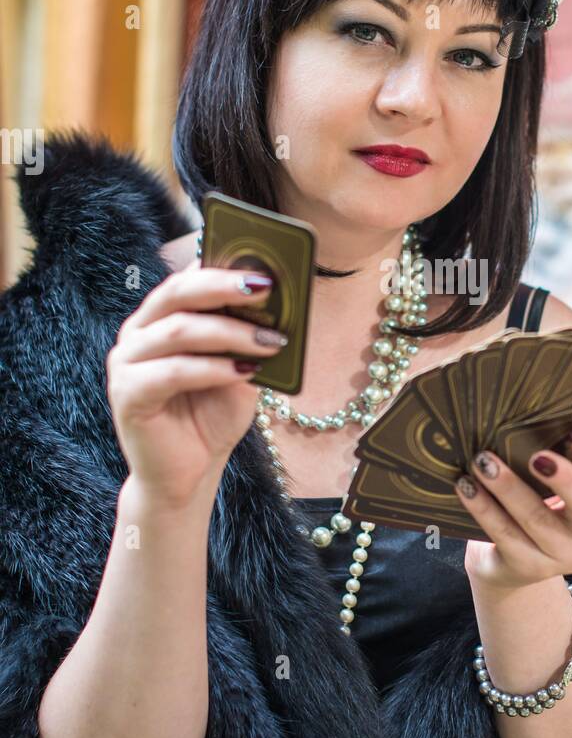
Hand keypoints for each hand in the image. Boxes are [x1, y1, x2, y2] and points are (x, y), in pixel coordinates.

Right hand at [106, 259, 286, 504]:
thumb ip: (248, 335)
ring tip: (271, 340)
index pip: (189, 276)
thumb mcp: (240, 367)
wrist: (189, 474)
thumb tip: (279, 301)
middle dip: (224, 285)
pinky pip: (173, 371)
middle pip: (177, 292)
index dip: (224, 265)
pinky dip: (213, 368)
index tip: (265, 263)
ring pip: (179, 330)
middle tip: (266, 286)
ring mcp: (127, 361)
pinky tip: (245, 371)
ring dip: (230, 332)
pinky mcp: (127, 394)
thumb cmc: (212, 415)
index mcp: (161, 316)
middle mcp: (138, 331)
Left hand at [455, 428, 571, 589]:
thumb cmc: (537, 506)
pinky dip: (483, 507)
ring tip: (484, 461)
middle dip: (564, 479)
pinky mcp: (527, 568)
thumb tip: (525, 403)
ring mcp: (561, 554)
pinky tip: (466, 485)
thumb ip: (557, 455)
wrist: (510, 566)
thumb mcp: (557, 486)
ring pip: (537, 520)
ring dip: (509, 487)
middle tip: (537, 456)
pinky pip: (503, 534)